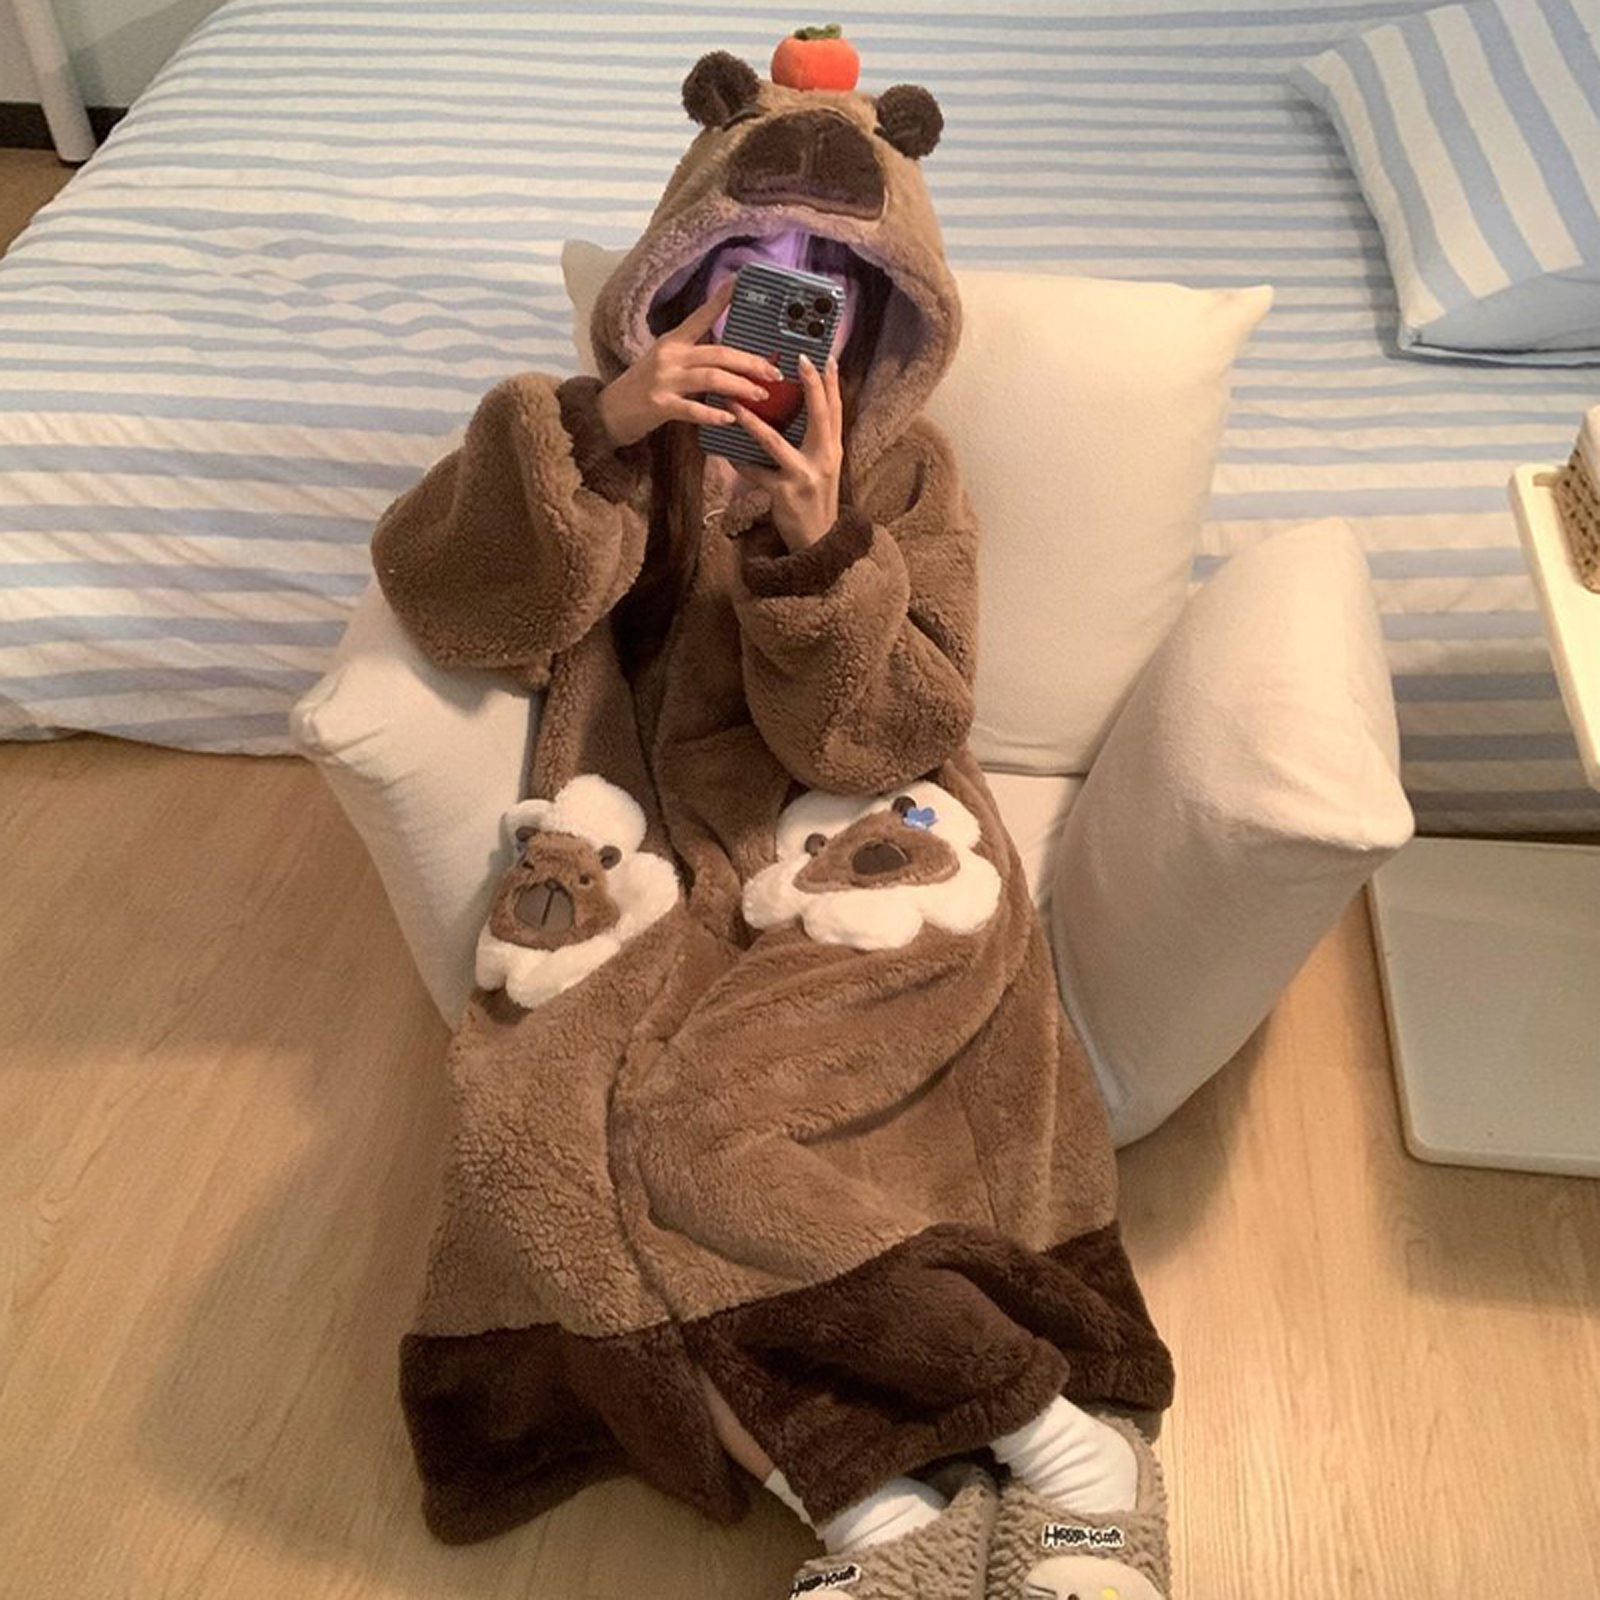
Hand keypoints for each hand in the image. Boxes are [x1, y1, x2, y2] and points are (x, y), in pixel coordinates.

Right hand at [595, 277, 782, 448]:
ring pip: (711, 377)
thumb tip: (728, 357)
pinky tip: (730, 418)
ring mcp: (663, 380)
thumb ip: (693, 357)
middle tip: (774, 373)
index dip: (722, 299)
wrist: (608, 412)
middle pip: (718, 352)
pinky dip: (713, 413)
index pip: (701, 316)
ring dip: (740, 386)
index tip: (741, 281)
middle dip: (750, 362)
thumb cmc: (642, 389)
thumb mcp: (666, 363)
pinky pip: (692, 408)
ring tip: (760, 395)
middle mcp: (669, 356)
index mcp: (673, 341)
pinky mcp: (659, 405)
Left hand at [726, 350, 841, 552]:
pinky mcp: (784, 493)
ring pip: (776, 442)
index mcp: (833, 450)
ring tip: (736, 402)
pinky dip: (740, 462)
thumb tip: (791, 410)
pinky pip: (756, 473)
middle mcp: (824, 460)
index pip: (836, 410)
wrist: (818, 540)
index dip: (833, 383)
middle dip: (811, 386)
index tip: (827, 357)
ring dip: (753, 421)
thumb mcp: (822, 467)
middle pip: (819, 416)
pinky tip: (727, 451)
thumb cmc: (814, 498)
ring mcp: (804, 476)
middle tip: (798, 359)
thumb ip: (812, 440)